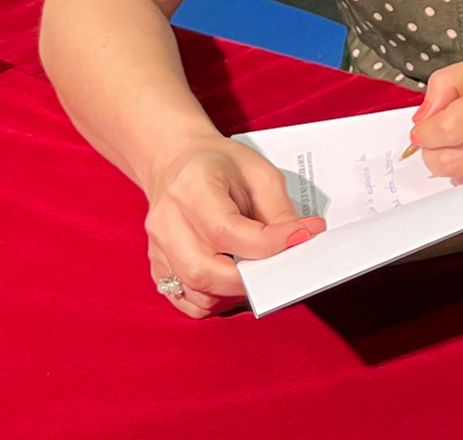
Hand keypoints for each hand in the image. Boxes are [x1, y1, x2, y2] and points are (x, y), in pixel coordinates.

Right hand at [143, 138, 325, 318]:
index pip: (227, 231)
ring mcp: (158, 249)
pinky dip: (216, 300)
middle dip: (253, 278)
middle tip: (283, 266)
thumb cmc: (220, 164)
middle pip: (206, 271)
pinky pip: (188, 301)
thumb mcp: (258, 172)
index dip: (270, 243)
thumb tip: (297, 244)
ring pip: (197, 294)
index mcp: (191, 189)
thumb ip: (278, 210)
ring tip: (260, 273)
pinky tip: (235, 282)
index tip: (304, 237)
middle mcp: (167, 222)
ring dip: (235, 293)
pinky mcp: (158, 268)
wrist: (178, 162)